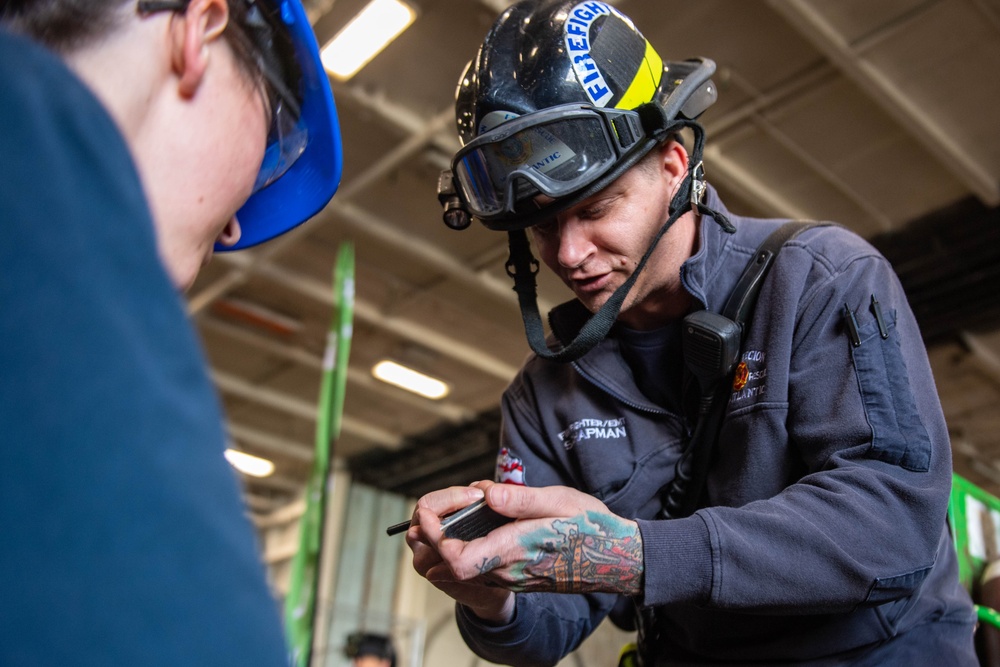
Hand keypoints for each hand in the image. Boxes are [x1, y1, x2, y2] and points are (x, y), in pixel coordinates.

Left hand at [406, 481, 643, 617]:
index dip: (434, 534)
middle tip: (438, 503)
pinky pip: (479, 566)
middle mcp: (507, 570)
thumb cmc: (590, 527)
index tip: (429, 509)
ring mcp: (511, 578)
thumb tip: (485, 494)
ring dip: (450, 540)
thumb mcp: (559, 501)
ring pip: (463, 566)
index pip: (455, 557)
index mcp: (513, 550)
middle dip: (435, 533)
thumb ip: (520, 499)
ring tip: (456, 507)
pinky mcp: (517, 578)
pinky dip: (466, 545)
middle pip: (450, 563)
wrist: (616, 559)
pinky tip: (477, 522)